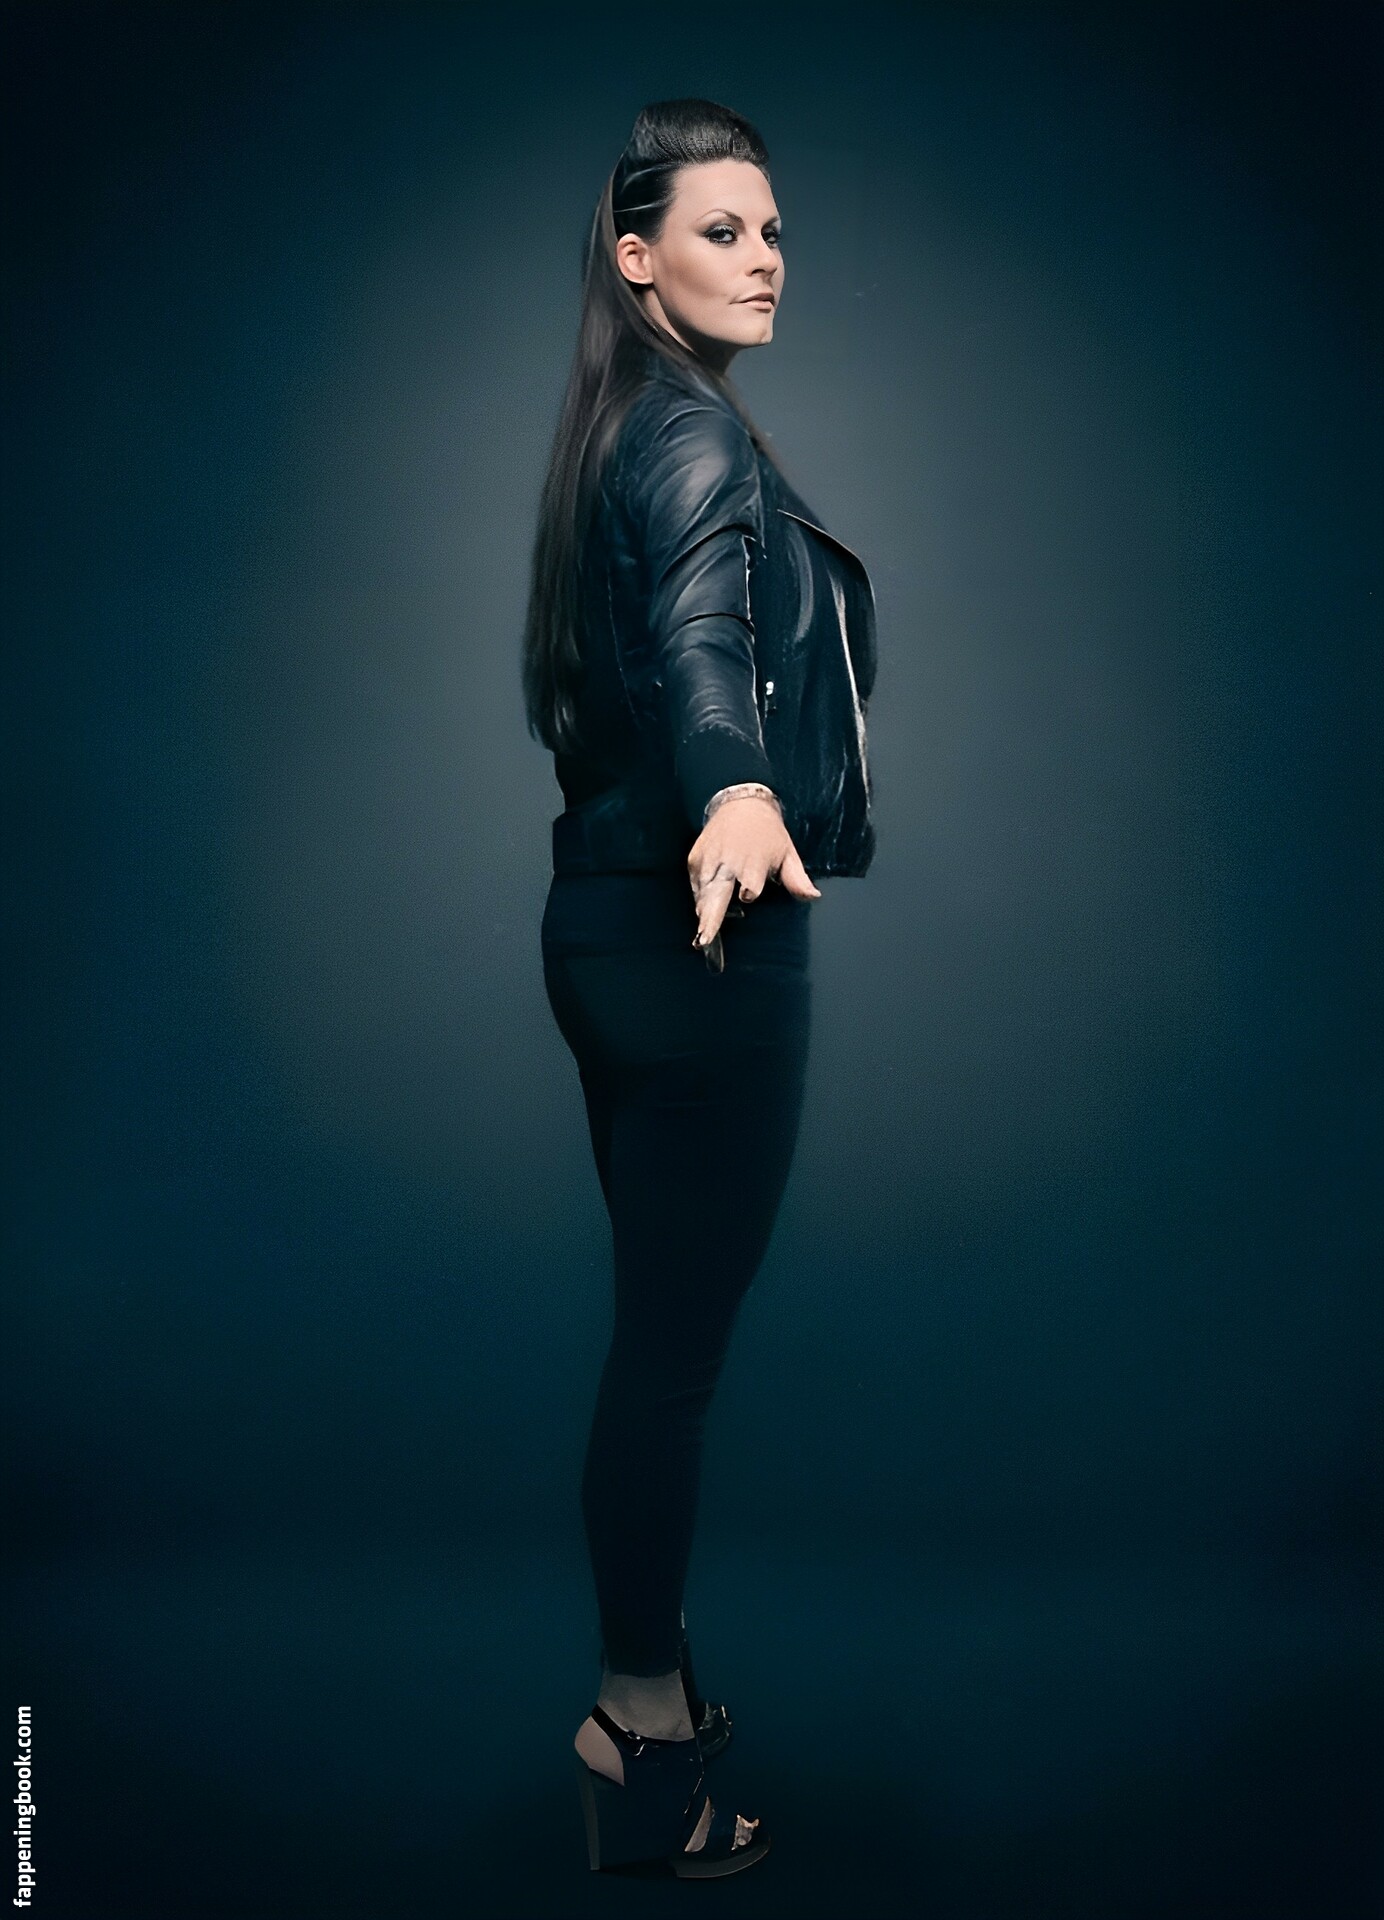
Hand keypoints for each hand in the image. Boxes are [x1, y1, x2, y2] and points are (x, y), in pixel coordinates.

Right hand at [688, 795, 821, 950]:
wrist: (741, 803)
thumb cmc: (768, 832)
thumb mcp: (787, 853)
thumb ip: (797, 879)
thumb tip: (813, 896)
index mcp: (754, 862)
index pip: (750, 884)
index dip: (750, 891)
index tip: (747, 895)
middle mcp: (728, 862)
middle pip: (717, 895)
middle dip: (709, 919)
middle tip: (704, 941)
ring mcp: (709, 860)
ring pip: (702, 894)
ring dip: (703, 913)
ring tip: (703, 936)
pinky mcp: (694, 859)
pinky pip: (695, 885)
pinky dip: (700, 898)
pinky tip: (704, 910)